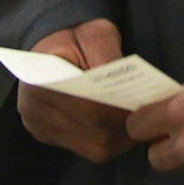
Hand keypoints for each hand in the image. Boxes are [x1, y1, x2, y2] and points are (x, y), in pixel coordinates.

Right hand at [16, 19, 134, 163]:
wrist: (51, 46)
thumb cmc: (74, 38)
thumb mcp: (93, 33)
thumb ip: (106, 53)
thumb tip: (123, 84)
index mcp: (39, 82)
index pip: (89, 110)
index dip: (119, 110)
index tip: (143, 103)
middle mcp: (33, 111)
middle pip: (94, 133)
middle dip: (125, 125)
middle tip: (150, 115)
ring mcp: (40, 129)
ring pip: (95, 149)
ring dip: (123, 138)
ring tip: (142, 121)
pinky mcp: (50, 138)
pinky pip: (89, 151)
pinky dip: (113, 142)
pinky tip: (126, 126)